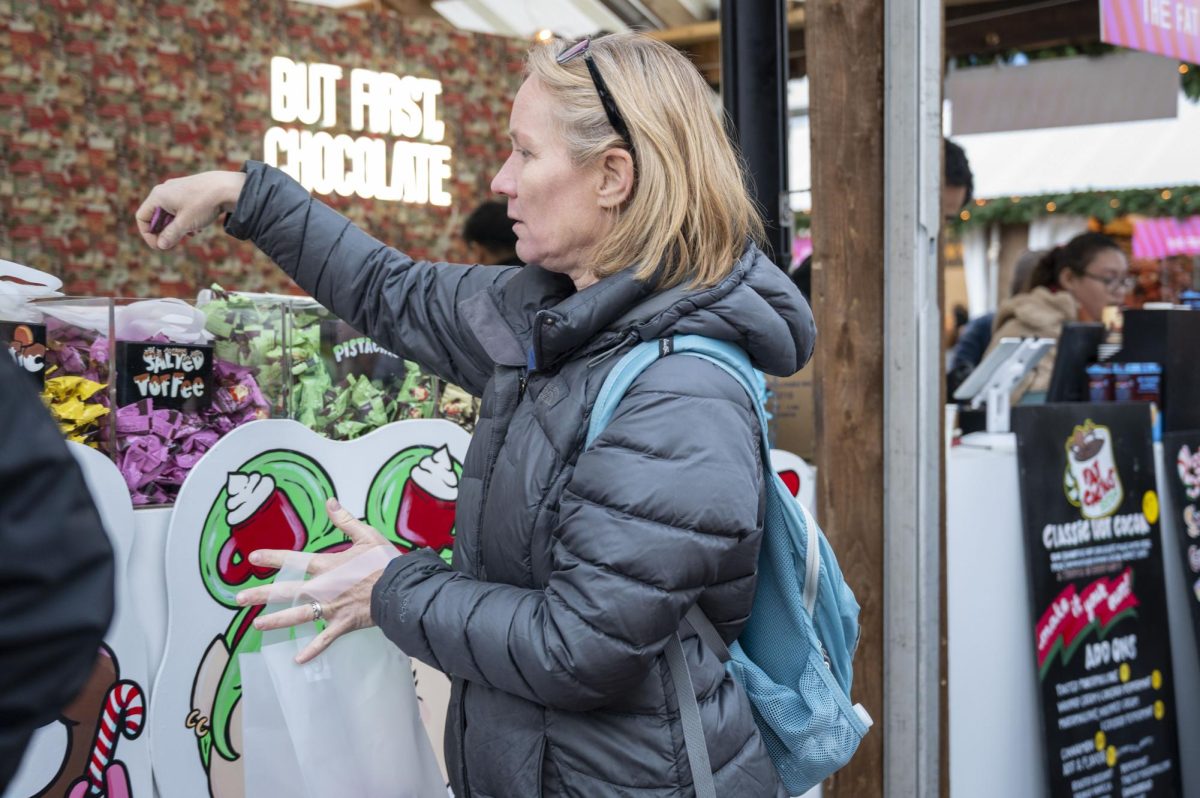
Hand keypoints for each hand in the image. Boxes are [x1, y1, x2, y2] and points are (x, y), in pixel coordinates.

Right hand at [135, 171, 246, 250]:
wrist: (229, 187)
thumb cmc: (204, 204)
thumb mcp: (185, 223)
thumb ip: (170, 235)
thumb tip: (161, 245)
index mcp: (158, 196)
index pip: (142, 218)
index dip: (148, 234)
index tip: (159, 247)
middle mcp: (165, 191)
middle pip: (156, 216)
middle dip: (165, 231)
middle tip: (176, 242)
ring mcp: (178, 190)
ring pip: (170, 214)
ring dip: (178, 227)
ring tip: (191, 233)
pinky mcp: (190, 192)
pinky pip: (181, 210)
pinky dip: (187, 220)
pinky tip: (199, 227)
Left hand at [235, 498, 397, 663]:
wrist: (401, 589)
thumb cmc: (385, 562)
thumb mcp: (367, 535)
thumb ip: (345, 520)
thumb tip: (330, 502)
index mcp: (328, 566)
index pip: (294, 560)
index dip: (273, 558)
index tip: (253, 558)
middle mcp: (323, 588)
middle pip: (287, 592)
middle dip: (261, 595)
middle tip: (239, 599)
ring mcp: (331, 608)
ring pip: (299, 616)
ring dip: (277, 621)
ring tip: (257, 625)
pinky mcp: (342, 624)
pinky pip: (324, 640)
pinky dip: (312, 651)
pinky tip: (298, 660)